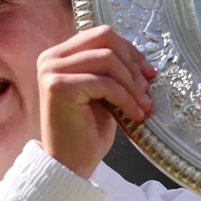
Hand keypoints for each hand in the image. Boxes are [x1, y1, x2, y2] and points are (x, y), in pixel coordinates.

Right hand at [37, 26, 155, 178]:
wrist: (69, 165)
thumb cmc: (87, 131)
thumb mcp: (104, 93)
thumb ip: (113, 70)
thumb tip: (143, 62)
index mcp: (61, 55)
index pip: (102, 35)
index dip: (130, 51)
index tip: (149, 73)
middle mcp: (51, 58)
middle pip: (105, 39)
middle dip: (132, 65)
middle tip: (147, 91)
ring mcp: (52, 70)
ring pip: (107, 59)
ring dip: (132, 84)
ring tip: (143, 106)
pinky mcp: (58, 86)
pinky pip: (104, 82)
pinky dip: (125, 98)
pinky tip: (133, 115)